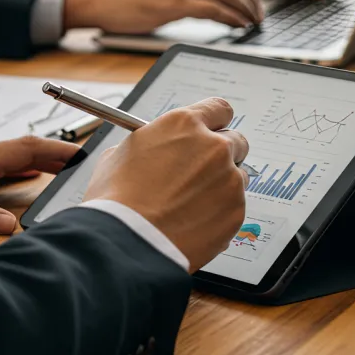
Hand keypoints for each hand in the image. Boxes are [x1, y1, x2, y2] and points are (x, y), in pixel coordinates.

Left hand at [0, 129, 80, 233]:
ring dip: (36, 160)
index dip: (60, 153)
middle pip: (24, 149)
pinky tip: (13, 174)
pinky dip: (13, 164)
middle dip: (56, 155)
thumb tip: (10, 226)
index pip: (28, 151)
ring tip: (57, 169)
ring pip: (8, 153)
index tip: (87, 156)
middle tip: (82, 164)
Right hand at [84, 98, 248, 271]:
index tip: (212, 132)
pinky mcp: (236, 212)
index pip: (219, 109)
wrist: (127, 245)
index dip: (215, 122)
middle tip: (201, 173)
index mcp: (184, 124)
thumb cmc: (116, 201)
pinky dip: (219, 214)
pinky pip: (234, 208)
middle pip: (236, 142)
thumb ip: (151, 144)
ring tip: (190, 205)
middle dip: (223, 155)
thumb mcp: (121, 154)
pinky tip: (192, 224)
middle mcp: (213, 147)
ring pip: (238, 177)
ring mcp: (229, 180)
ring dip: (222, 186)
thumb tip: (155, 148)